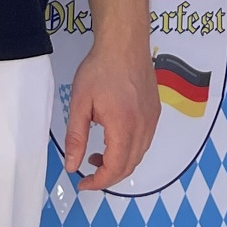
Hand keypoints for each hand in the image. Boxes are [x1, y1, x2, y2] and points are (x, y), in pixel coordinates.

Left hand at [65, 40, 160, 191]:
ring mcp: (152, 120)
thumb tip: (72, 166)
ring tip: (97, 155)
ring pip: (139, 154)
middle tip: (87, 173)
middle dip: (108, 176)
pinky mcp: (155, 112)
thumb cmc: (100, 70)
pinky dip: (129, 150)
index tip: (82, 183)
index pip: (115, 168)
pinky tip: (114, 139)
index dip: (99, 182)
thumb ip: (76, 138)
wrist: (125, 43)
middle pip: (130, 166)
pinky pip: (145, 141)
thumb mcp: (80, 103)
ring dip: (120, 163)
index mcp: (123, 127)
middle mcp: (143, 127)